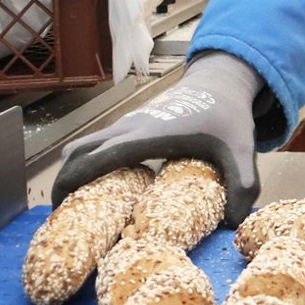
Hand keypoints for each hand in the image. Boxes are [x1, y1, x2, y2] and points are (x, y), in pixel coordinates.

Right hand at [52, 51, 263, 225]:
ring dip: (72, 172)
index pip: (101, 156)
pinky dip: (85, 165)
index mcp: (150, 135)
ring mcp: (127, 124)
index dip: (76, 180)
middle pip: (78, 151)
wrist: (220, 82)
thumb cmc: (228, 116)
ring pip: (83, 146)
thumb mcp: (243, 150)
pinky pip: (95, 145)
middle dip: (64, 182)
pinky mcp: (129, 125)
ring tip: (78, 209)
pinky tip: (100, 190)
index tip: (61, 208)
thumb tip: (234, 223)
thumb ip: (243, 184)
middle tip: (63, 218)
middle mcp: (130, 127)